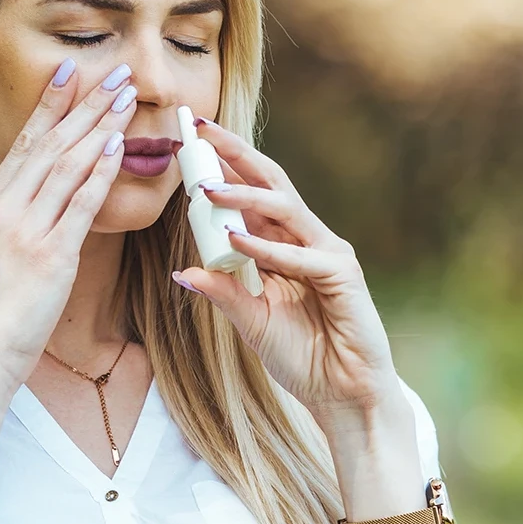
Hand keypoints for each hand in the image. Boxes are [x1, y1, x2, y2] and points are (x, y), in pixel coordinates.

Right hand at [0, 63, 137, 394]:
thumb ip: (11, 226)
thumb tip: (35, 206)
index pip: (23, 145)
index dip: (48, 106)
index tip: (67, 73)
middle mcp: (2, 210)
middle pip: (49, 145)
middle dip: (84, 104)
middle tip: (112, 73)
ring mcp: (25, 232)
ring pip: (66, 166)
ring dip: (99, 127)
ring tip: (124, 97)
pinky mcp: (49, 258)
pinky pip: (79, 206)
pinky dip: (99, 174)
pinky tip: (117, 148)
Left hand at [174, 115, 403, 430]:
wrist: (342, 393)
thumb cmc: (303, 357)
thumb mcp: (250, 321)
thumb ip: (223, 293)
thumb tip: (180, 272)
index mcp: (283, 246)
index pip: (251, 195)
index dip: (223, 167)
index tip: (188, 143)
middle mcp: (307, 240)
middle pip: (271, 183)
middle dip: (236, 154)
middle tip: (201, 129)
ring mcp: (327, 254)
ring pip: (285, 210)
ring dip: (244, 197)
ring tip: (207, 188)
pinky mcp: (343, 275)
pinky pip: (300, 256)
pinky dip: (268, 249)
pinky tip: (236, 241)